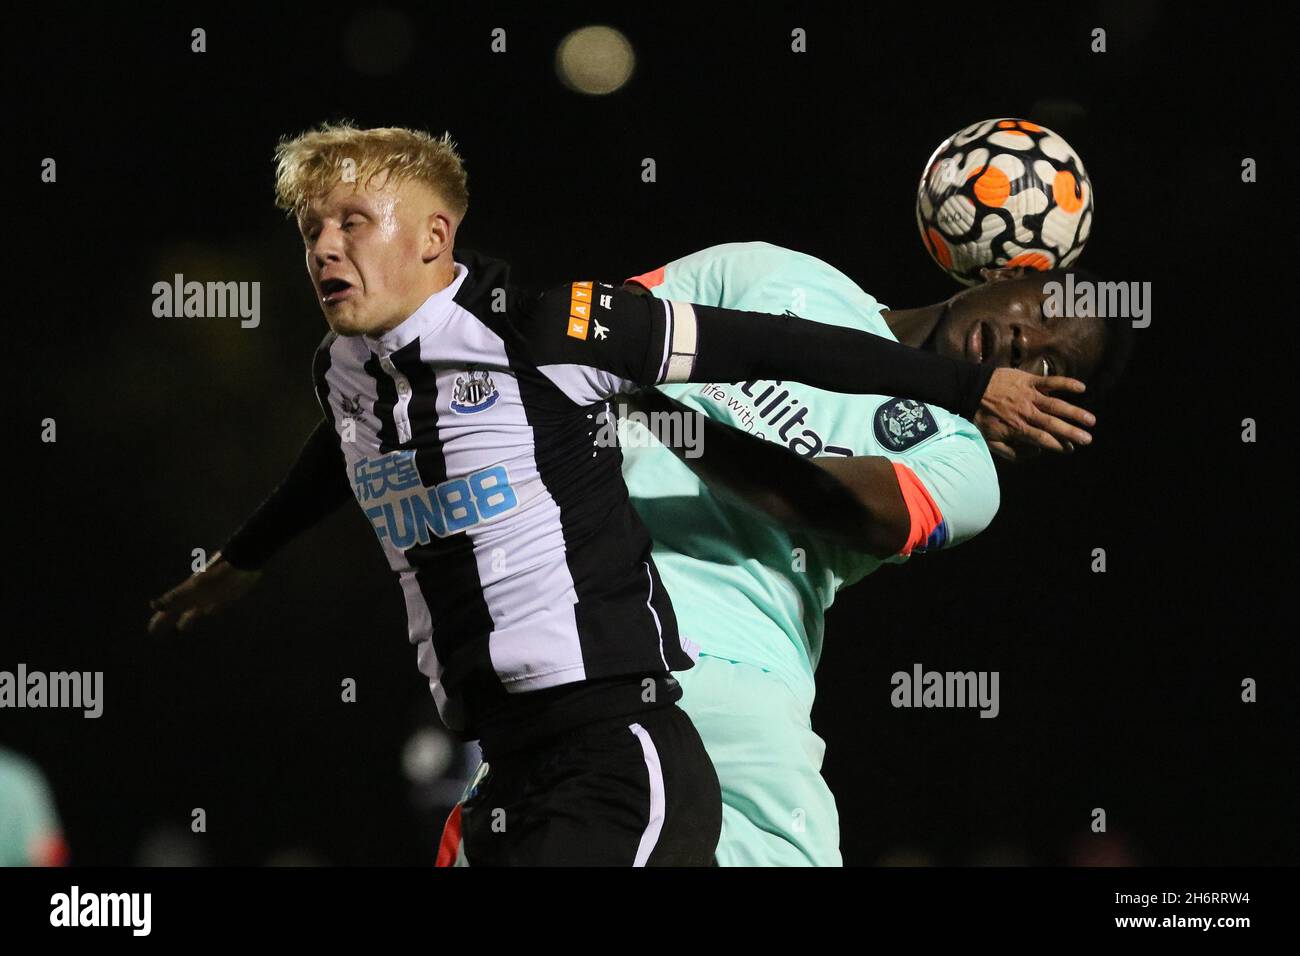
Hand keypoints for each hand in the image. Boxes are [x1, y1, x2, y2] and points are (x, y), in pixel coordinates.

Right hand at [147, 552, 261, 634]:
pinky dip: (209, 610)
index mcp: (187, 594)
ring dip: (188, 618)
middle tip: (158, 632)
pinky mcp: (226, 594)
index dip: (161, 621)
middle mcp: (197, 595)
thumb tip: (153, 605)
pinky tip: (210, 612)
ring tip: (182, 628)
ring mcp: (211, 594)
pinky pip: (214, 606)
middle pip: (179, 611)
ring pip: (195, 609)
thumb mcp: (195, 588)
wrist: (242, 562)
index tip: (150, 631)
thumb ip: (175, 598)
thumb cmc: (217, 576)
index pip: (169, 611)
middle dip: (169, 620)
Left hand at [975, 369, 1094, 460]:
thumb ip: (1011, 451)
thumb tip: (1035, 453)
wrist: (970, 389)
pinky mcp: (1029, 380)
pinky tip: (1081, 388)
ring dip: (1074, 413)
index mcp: (1017, 428)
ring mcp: (1029, 396)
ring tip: (1091, 420)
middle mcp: (1026, 413)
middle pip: (1052, 424)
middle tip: (1087, 439)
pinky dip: (1066, 384)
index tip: (1070, 449)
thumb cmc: (981, 416)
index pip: (1042, 439)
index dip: (1057, 445)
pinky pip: (1050, 381)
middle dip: (1071, 432)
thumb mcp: (990, 440)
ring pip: (1056, 405)